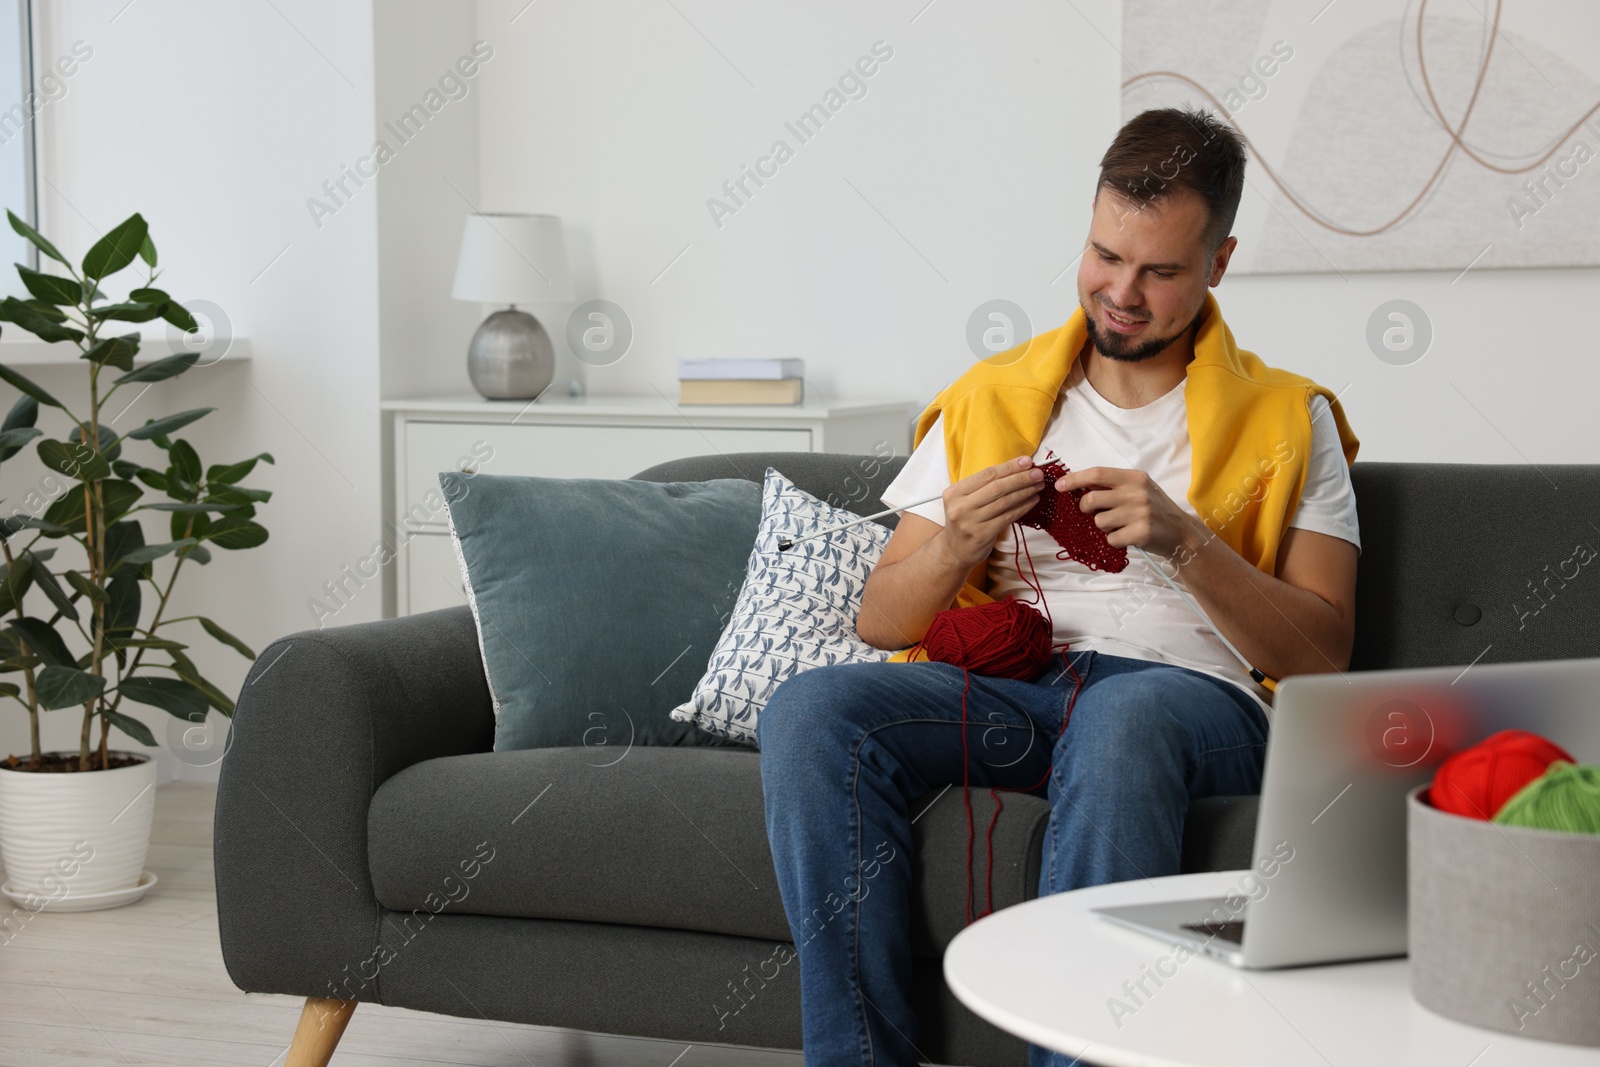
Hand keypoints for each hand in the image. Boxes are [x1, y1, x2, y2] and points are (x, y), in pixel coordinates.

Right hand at [935, 455, 1044, 569]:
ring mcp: (970, 522)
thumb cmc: (966, 521)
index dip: (1009, 467)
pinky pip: (1007, 517)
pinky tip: (1032, 501)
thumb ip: (984, 487)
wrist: (955, 550)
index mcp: (955, 492)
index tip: (1027, 461)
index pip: (987, 474)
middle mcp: (960, 506)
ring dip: (1025, 492)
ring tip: (1038, 486)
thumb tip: (1015, 470)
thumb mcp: (966, 500)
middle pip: (997, 487)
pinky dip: (1022, 507)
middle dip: (1021, 478)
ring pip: (1004, 502)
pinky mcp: (982, 535)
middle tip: (1038, 474)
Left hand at [1053, 466, 1200, 556]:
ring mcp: (1140, 513)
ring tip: (1119, 525)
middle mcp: (1137, 492)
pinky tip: (1128, 536)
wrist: (1181, 533)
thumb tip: (1079, 485)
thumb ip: (1114, 485)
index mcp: (1134, 477)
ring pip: (1099, 522)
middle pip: (1091, 499)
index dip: (1075, 479)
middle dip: (1085, 508)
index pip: (1097, 474)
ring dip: (1103, 527)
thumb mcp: (1138, 489)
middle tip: (1093, 513)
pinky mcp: (1141, 533)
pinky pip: (1110, 539)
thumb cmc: (1154, 509)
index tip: (1059, 486)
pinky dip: (1114, 540)